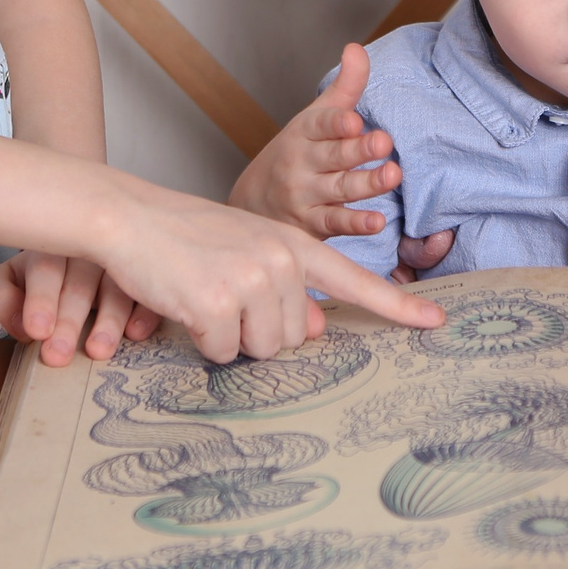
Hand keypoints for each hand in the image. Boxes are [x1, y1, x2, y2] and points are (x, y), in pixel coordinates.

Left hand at [0, 251, 157, 365]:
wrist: (77, 263)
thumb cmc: (40, 283)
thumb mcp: (10, 282)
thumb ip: (1, 298)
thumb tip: (17, 323)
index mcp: (50, 246)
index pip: (45, 267)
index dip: (40, 300)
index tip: (37, 332)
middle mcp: (87, 247)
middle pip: (80, 280)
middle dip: (69, 321)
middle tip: (58, 355)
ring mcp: (120, 259)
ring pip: (116, 284)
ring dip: (108, 319)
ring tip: (97, 351)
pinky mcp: (147, 273)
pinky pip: (149, 290)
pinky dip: (144, 311)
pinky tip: (135, 332)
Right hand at [97, 179, 442, 362]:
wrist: (129, 217)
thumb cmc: (186, 237)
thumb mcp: (248, 251)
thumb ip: (287, 286)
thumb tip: (318, 327)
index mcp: (295, 244)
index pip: (357, 281)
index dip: (399, 306)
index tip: (438, 321)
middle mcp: (282, 259)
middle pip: (296, 338)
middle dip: (259, 331)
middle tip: (224, 294)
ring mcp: (252, 279)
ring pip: (263, 349)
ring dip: (231, 337)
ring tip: (206, 295)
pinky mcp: (217, 302)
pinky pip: (221, 351)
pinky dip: (201, 339)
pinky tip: (185, 303)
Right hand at [226, 43, 404, 237]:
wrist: (252, 203)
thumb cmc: (296, 153)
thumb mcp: (315, 118)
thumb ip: (345, 86)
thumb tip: (358, 47)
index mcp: (304, 133)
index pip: (319, 125)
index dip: (336, 123)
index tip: (354, 120)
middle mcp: (302, 164)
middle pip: (333, 157)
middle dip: (358, 149)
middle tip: (384, 142)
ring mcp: (305, 195)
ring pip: (338, 189)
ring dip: (366, 184)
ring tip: (392, 175)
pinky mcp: (312, 224)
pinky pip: (335, 224)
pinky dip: (355, 224)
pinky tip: (376, 221)